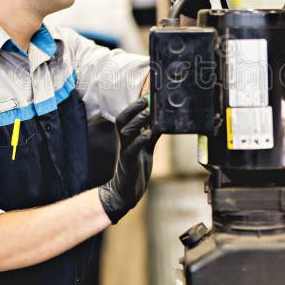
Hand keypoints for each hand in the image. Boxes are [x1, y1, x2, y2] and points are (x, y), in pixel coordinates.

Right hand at [98, 98, 159, 223]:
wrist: (127, 189)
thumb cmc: (136, 165)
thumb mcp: (146, 146)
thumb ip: (152, 133)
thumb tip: (162, 120)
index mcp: (127, 135)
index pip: (126, 115)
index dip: (135, 104)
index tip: (148, 94)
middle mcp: (124, 141)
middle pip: (122, 119)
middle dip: (134, 108)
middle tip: (147, 100)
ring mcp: (125, 150)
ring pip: (126, 131)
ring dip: (138, 121)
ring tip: (150, 114)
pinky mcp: (129, 162)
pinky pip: (132, 148)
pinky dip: (140, 139)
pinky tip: (148, 134)